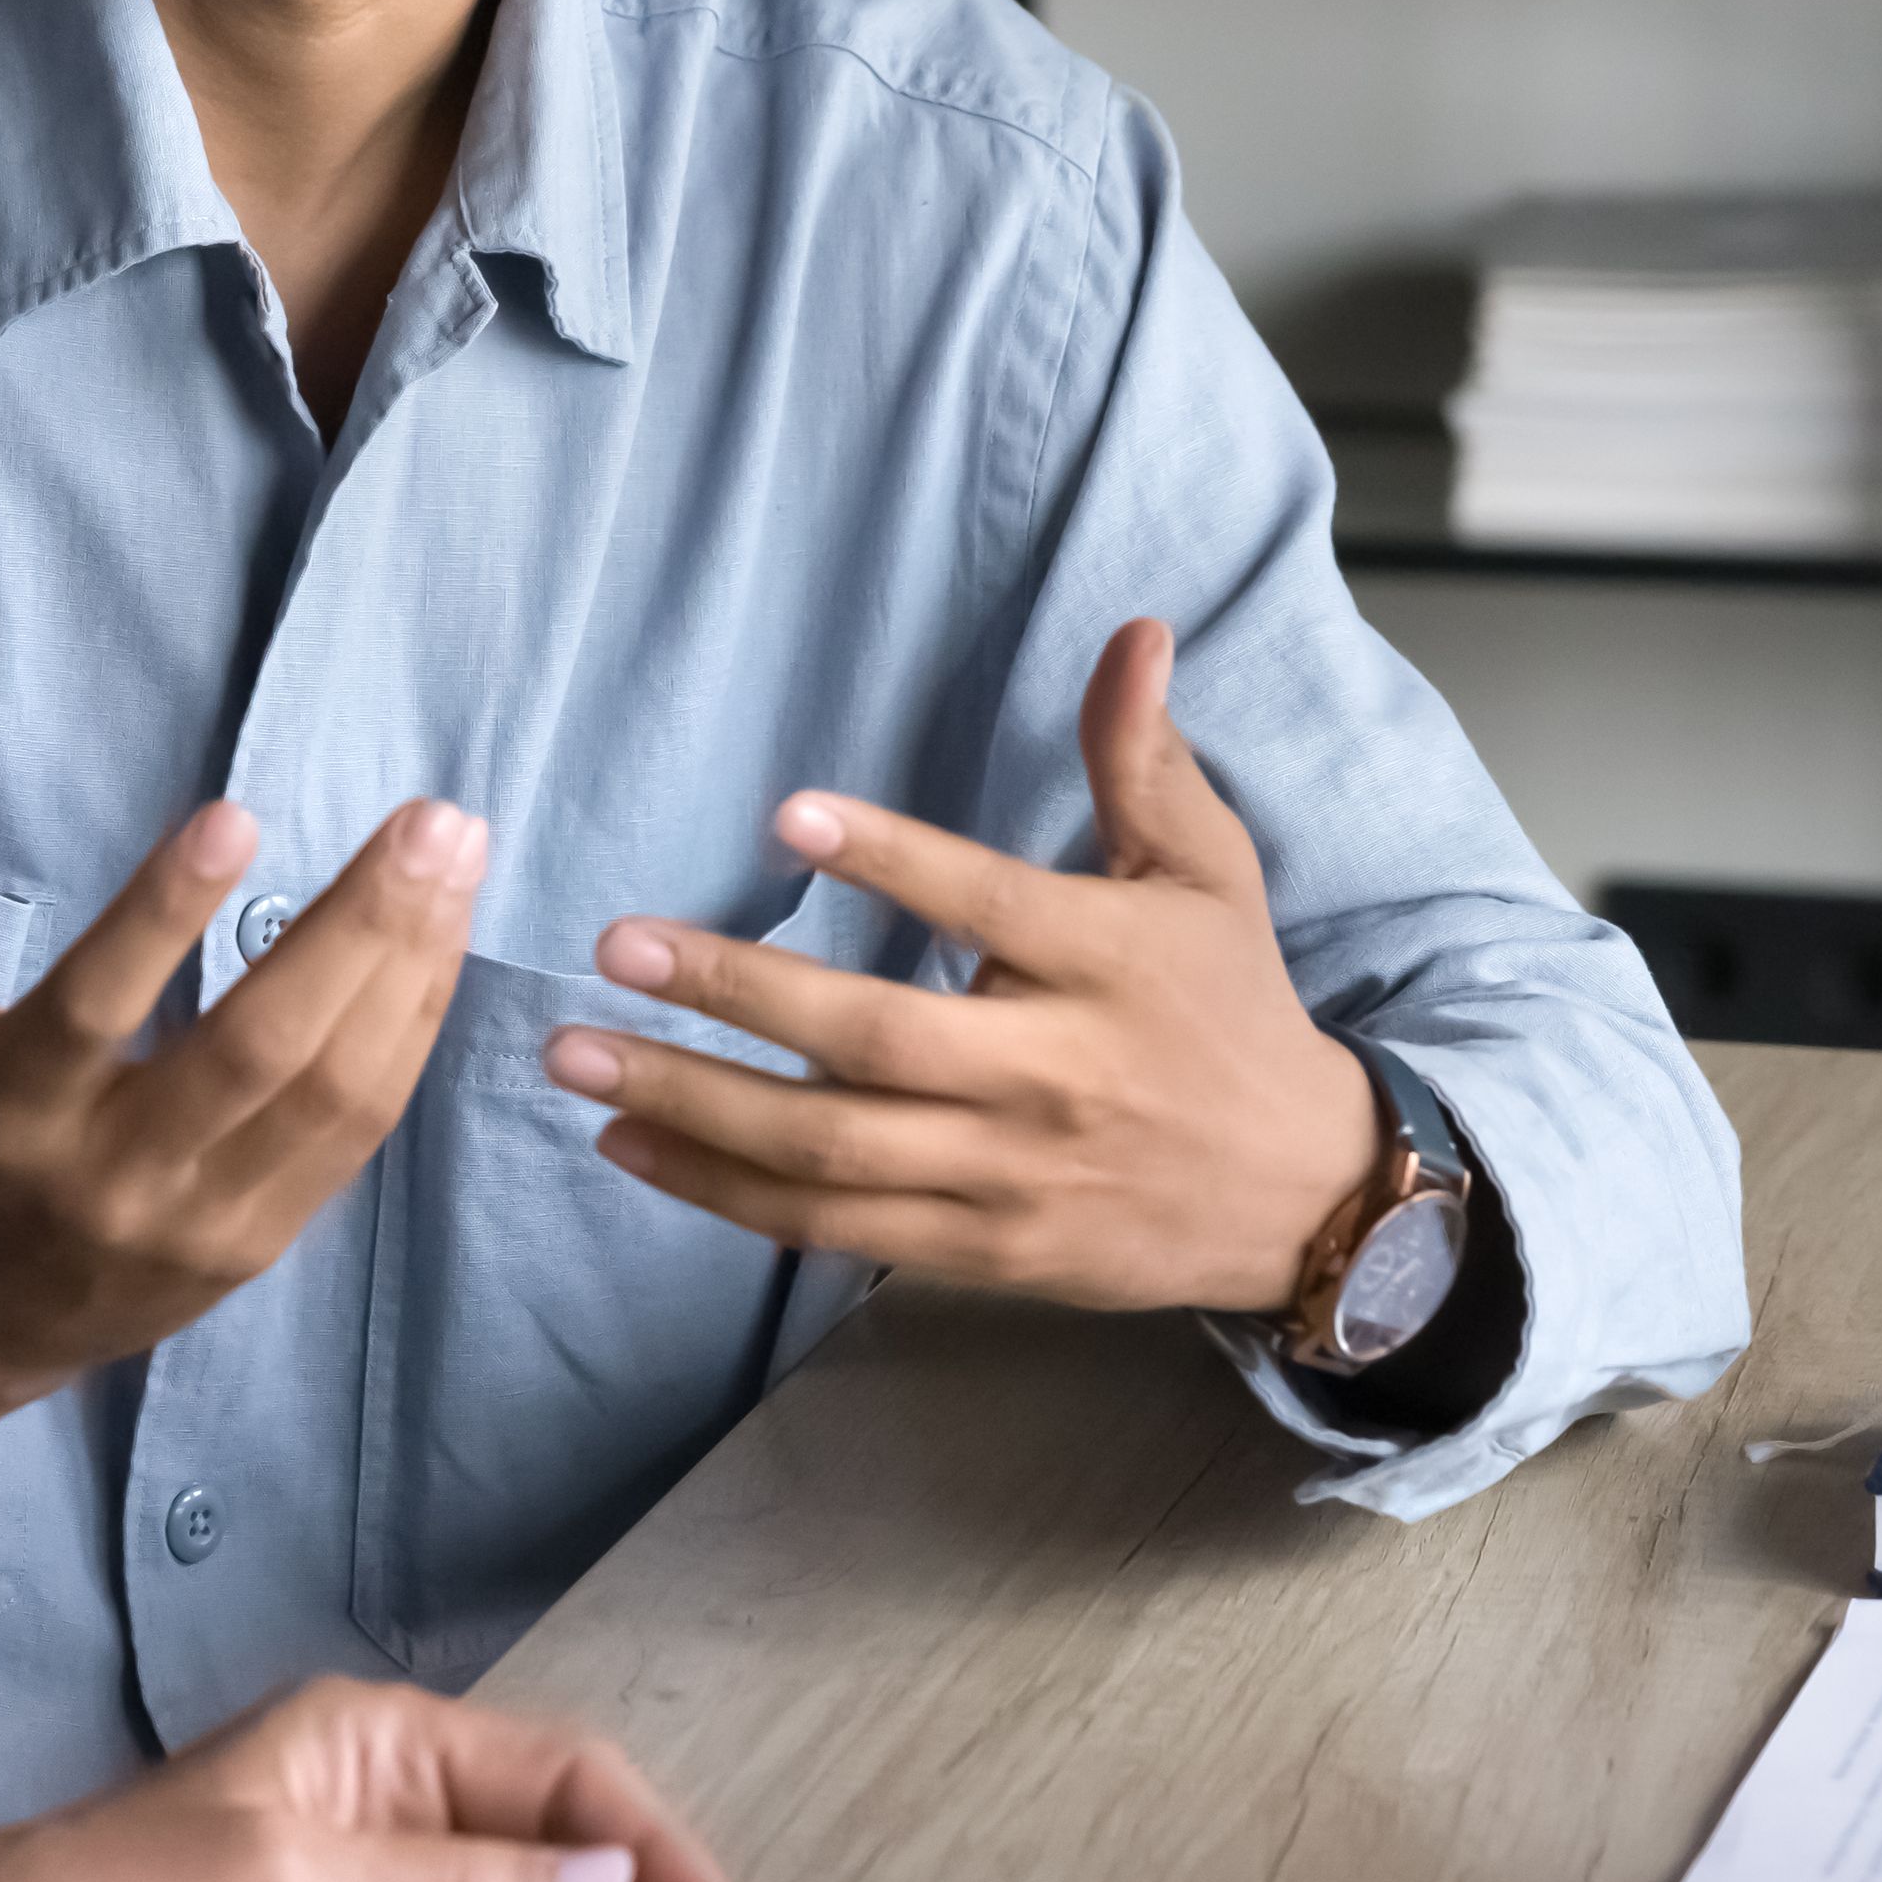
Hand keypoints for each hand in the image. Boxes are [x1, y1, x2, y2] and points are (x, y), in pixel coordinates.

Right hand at [0, 788, 483, 1557]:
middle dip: (357, 930)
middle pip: (256, 1051)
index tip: (237, 815)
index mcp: (7, 1109)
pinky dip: (404, 1034)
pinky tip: (435, 945)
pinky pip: (351, 1136)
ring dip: (407, 970)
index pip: (93, 1007)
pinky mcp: (253, 1248)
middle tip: (431, 824)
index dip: (162, 914)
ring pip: (329, 1094)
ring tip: (454, 858)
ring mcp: (195, 1222)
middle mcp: (109, 1176)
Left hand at [542, 620, 1386, 1318]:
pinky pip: (833, 1228)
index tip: (784, 818)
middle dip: (735, 994)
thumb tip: (1133, 633)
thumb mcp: (1206, 872)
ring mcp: (1008, 1173)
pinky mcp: (981, 1248)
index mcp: (1106, 964)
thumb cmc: (1229, 1007)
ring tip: (579, 1058)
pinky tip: (634, 1149)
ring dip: (694, 1105)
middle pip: (875, 1041)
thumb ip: (1142, 760)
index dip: (891, 862)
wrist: (1301, 1193)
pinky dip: (726, 1193)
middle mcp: (1051, 1072)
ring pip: (831, 1148)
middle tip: (617, 944)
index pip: (987, 903)